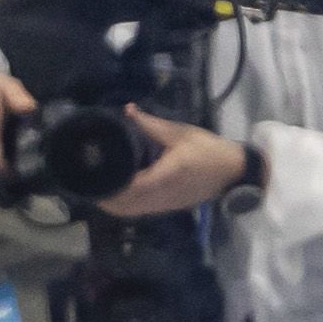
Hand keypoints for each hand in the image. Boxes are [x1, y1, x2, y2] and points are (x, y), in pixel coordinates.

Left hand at [95, 111, 247, 218]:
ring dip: (114, 205)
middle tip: (88, 184)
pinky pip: (141, 211)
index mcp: (167, 175)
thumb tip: (128, 110)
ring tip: (97, 190)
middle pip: (126, 205)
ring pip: (132, 211)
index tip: (93, 178)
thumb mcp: (180, 133)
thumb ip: (151, 124)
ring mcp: (166, 204)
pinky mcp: (169, 207)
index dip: (111, 187)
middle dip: (106, 198)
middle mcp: (164, 194)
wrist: (234, 171)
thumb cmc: (209, 149)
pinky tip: (116, 196)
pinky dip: (126, 206)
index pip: (132, 187)